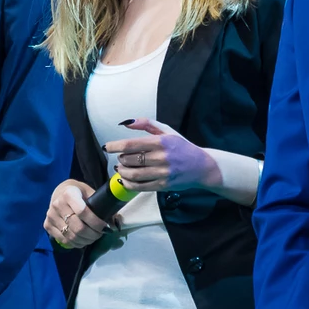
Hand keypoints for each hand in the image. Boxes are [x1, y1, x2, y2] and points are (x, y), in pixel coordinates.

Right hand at [45, 180, 112, 247]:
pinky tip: (83, 240)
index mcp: (69, 193)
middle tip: (100, 234)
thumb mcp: (91, 193)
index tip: (105, 227)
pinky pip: (63, 240)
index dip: (96, 222)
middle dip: (93, 235)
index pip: (83, 212)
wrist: (60, 192)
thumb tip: (116, 223)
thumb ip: (102, 206)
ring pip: (71, 236)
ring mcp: (51, 216)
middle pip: (78, 227)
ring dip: (86, 241)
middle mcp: (57, 204)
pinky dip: (76, 243)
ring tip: (93, 238)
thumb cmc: (79, 192)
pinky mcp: (47, 225)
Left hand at [105, 119, 220, 191]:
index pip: (132, 144)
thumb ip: (147, 124)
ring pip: (134, 174)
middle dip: (120, 159)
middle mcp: (162, 158)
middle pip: (131, 160)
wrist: (202, 167)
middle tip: (120, 157)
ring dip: (122, 171)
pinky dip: (128, 183)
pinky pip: (140, 187)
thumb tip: (127, 122)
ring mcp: (163, 173)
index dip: (115, 146)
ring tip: (120, 168)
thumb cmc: (182, 148)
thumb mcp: (167, 131)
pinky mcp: (163, 186)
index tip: (107, 147)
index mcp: (162, 142)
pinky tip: (125, 179)